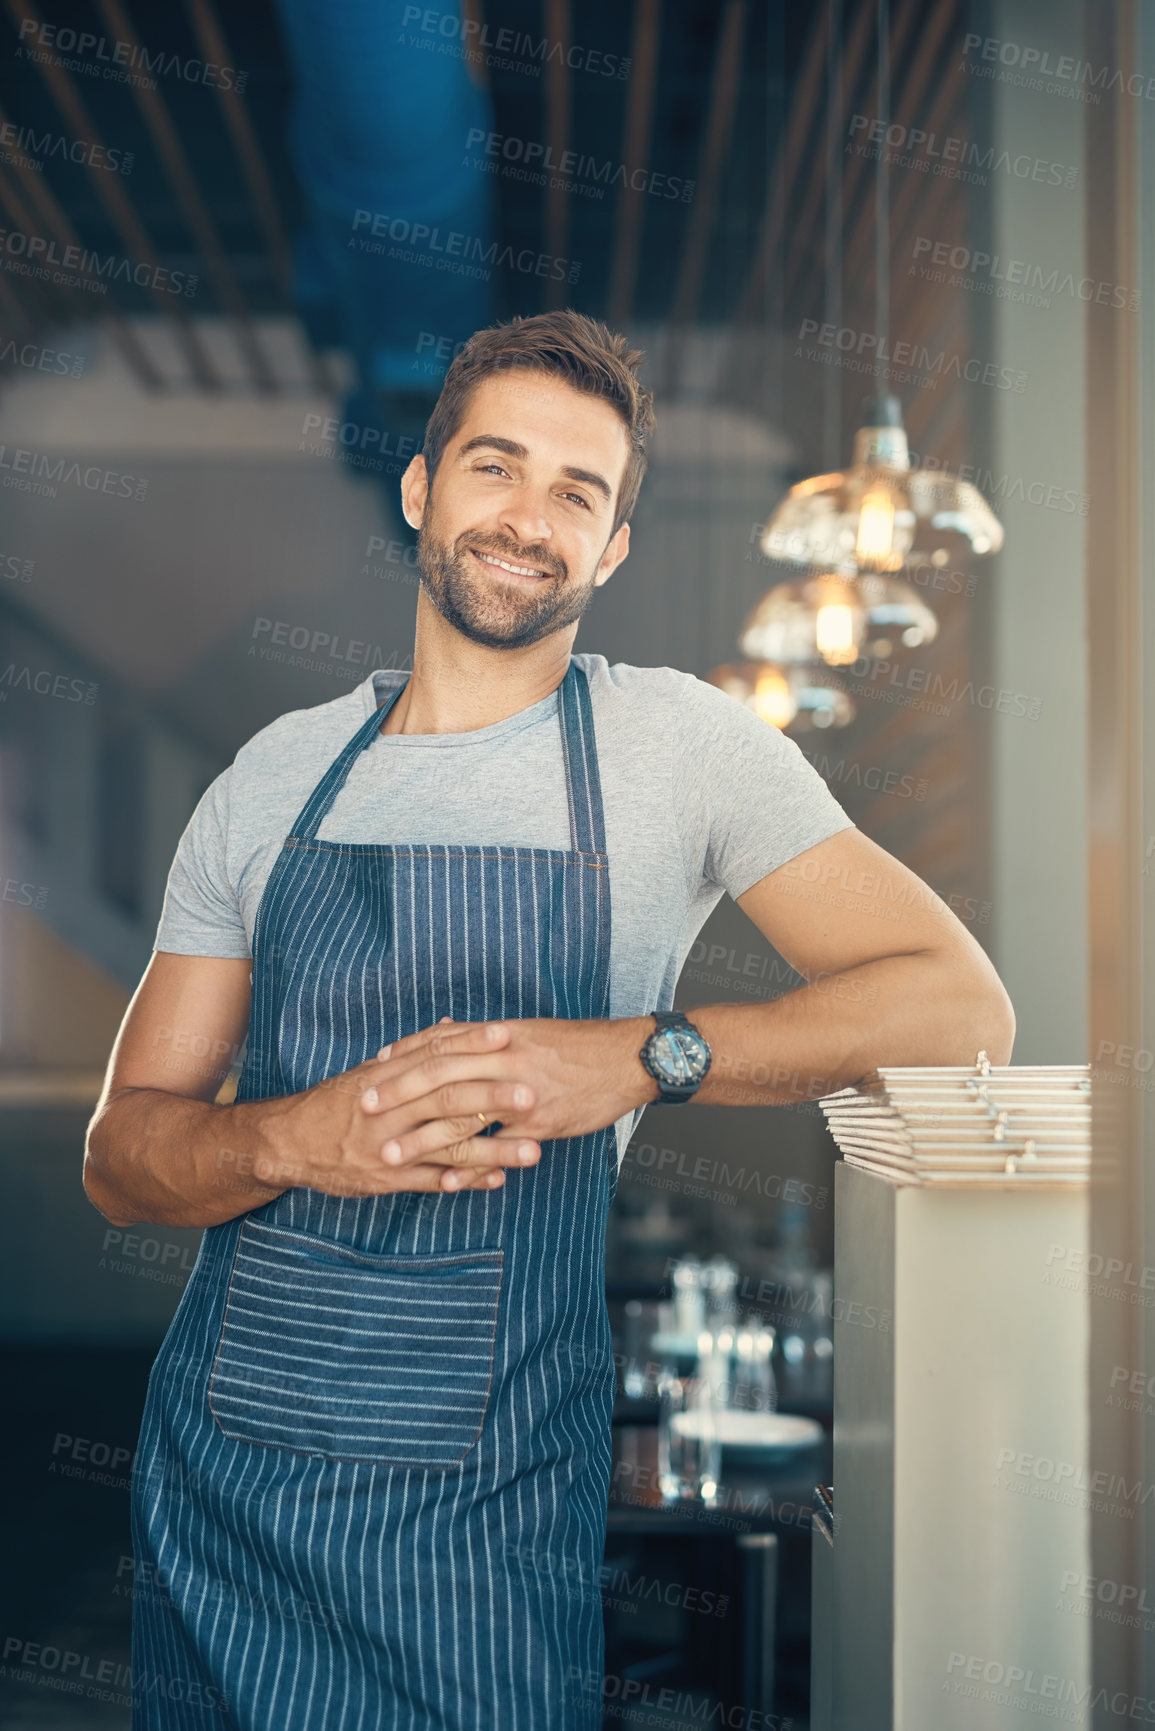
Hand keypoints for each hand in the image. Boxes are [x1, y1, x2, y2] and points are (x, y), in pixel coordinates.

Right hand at [260, 1019, 541, 1197]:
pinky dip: (466, 1181)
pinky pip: (432, 1181)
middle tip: (534, 1094)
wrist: (289, 1143)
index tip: (509, 1036)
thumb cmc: (336, 1103)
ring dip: (493, 1150)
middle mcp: (391, 1110)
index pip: (435, 1055)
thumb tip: (452, 1024)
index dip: (472, 1046)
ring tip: (533, 1150)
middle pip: (447, 1099)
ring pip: (448, 1147)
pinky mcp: (388, 1180)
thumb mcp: (370, 1071)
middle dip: (492, 1098)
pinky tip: (498, 1180)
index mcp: (388, 1077)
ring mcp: (391, 1147)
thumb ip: (413, 1051)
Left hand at [359, 1014, 655, 1188]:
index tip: (374, 1066)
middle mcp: (504, 1060)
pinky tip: (446, 1183)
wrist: (627, 1058)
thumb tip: (452, 1030)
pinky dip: (469, 1167)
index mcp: (499, 1036)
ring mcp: (521, 1092)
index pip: (441, 1042)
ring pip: (460, 1114)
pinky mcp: (540, 1123)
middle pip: (439, 1075)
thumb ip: (488, 1036)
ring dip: (421, 1137)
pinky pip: (496, 1148)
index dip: (405, 1055)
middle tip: (365, 1109)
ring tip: (390, 1155)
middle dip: (399, 1094)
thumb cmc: (579, 1046)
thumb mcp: (529, 1031)